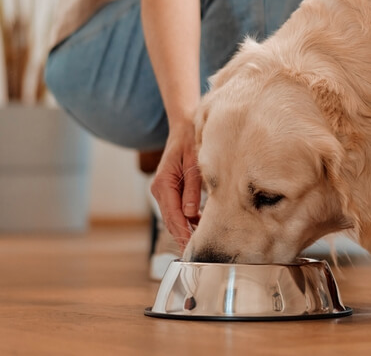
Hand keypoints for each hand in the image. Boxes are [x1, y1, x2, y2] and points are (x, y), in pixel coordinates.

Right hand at [150, 120, 201, 249]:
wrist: (184, 126)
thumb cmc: (191, 141)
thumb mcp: (193, 163)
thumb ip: (192, 189)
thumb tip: (191, 214)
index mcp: (163, 183)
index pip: (173, 215)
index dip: (183, 232)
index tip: (192, 247)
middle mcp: (159, 189)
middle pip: (171, 219)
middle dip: (183, 235)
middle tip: (198, 253)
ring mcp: (163, 190)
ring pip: (173, 216)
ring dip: (186, 228)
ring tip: (201, 243)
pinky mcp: (170, 190)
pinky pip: (177, 209)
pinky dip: (187, 218)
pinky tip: (200, 225)